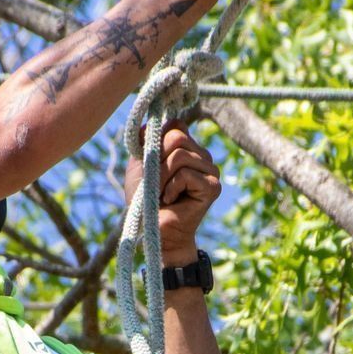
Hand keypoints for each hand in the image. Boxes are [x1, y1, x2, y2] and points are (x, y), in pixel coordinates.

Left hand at [123, 120, 221, 265]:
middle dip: (157, 161)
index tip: (149, 162)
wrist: (154, 231)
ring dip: (162, 177)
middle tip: (154, 183)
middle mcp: (203, 155)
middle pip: (177, 137)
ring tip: (161, 193)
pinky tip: (171, 201)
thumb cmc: (146, 200)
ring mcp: (211, 170)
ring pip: (180, 154)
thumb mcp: (139, 165)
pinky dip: (171, 188)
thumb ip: (144, 141)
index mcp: (188, 148)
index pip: (176, 125)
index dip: (157, 140)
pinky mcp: (213, 186)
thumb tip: (150, 122)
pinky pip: (185, 173)